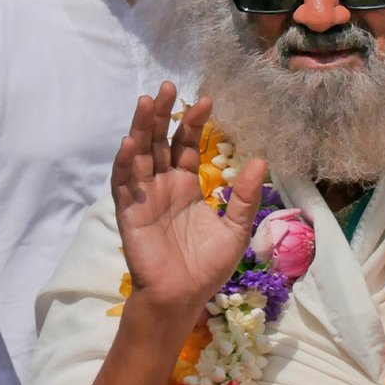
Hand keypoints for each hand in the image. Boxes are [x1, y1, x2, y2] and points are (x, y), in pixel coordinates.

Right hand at [112, 83, 266, 320]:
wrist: (183, 297)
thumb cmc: (206, 268)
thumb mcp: (235, 228)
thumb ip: (244, 196)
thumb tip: (260, 159)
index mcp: (186, 186)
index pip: (185, 146)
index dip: (193, 124)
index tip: (207, 101)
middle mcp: (162, 186)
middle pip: (159, 142)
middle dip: (162, 115)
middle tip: (168, 87)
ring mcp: (144, 197)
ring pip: (139, 155)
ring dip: (141, 128)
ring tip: (146, 102)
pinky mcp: (129, 212)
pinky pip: (124, 183)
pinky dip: (125, 162)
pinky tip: (130, 142)